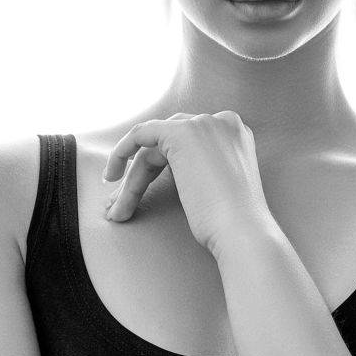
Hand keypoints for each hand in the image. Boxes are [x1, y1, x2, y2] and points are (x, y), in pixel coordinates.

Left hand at [102, 111, 273, 255]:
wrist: (243, 233)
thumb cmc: (233, 225)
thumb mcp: (220, 188)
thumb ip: (202, 170)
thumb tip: (174, 174)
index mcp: (235, 135)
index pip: (189, 145)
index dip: (160, 168)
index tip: (140, 193)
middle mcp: (222, 122)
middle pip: (168, 145)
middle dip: (141, 174)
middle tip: (121, 204)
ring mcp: (203, 124)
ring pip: (153, 148)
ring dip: (131, 181)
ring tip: (118, 211)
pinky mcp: (182, 132)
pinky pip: (141, 134)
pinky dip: (122, 152)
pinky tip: (112, 176)